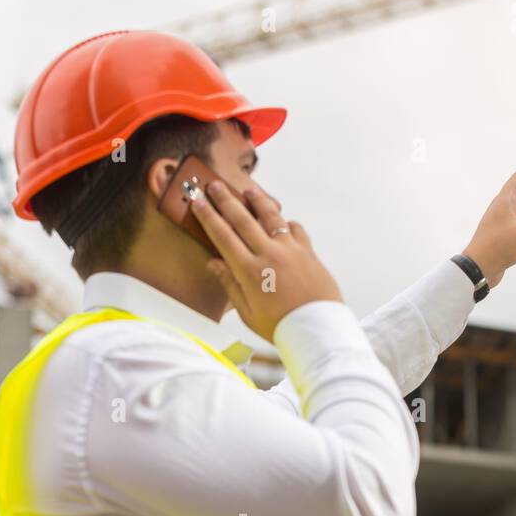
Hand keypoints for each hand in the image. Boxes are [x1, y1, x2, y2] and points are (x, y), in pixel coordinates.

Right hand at [191, 180, 342, 341]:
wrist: (317, 330)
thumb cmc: (281, 326)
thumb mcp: (247, 313)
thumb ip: (230, 285)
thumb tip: (214, 263)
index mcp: (250, 271)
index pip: (223, 236)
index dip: (208, 216)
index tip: (198, 202)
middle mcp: (269, 254)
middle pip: (242, 218)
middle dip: (225, 199)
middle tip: (213, 185)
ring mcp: (290, 250)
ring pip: (270, 216)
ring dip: (256, 200)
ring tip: (247, 190)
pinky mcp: (308, 251)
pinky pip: (294, 228)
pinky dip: (285, 222)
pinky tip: (281, 221)